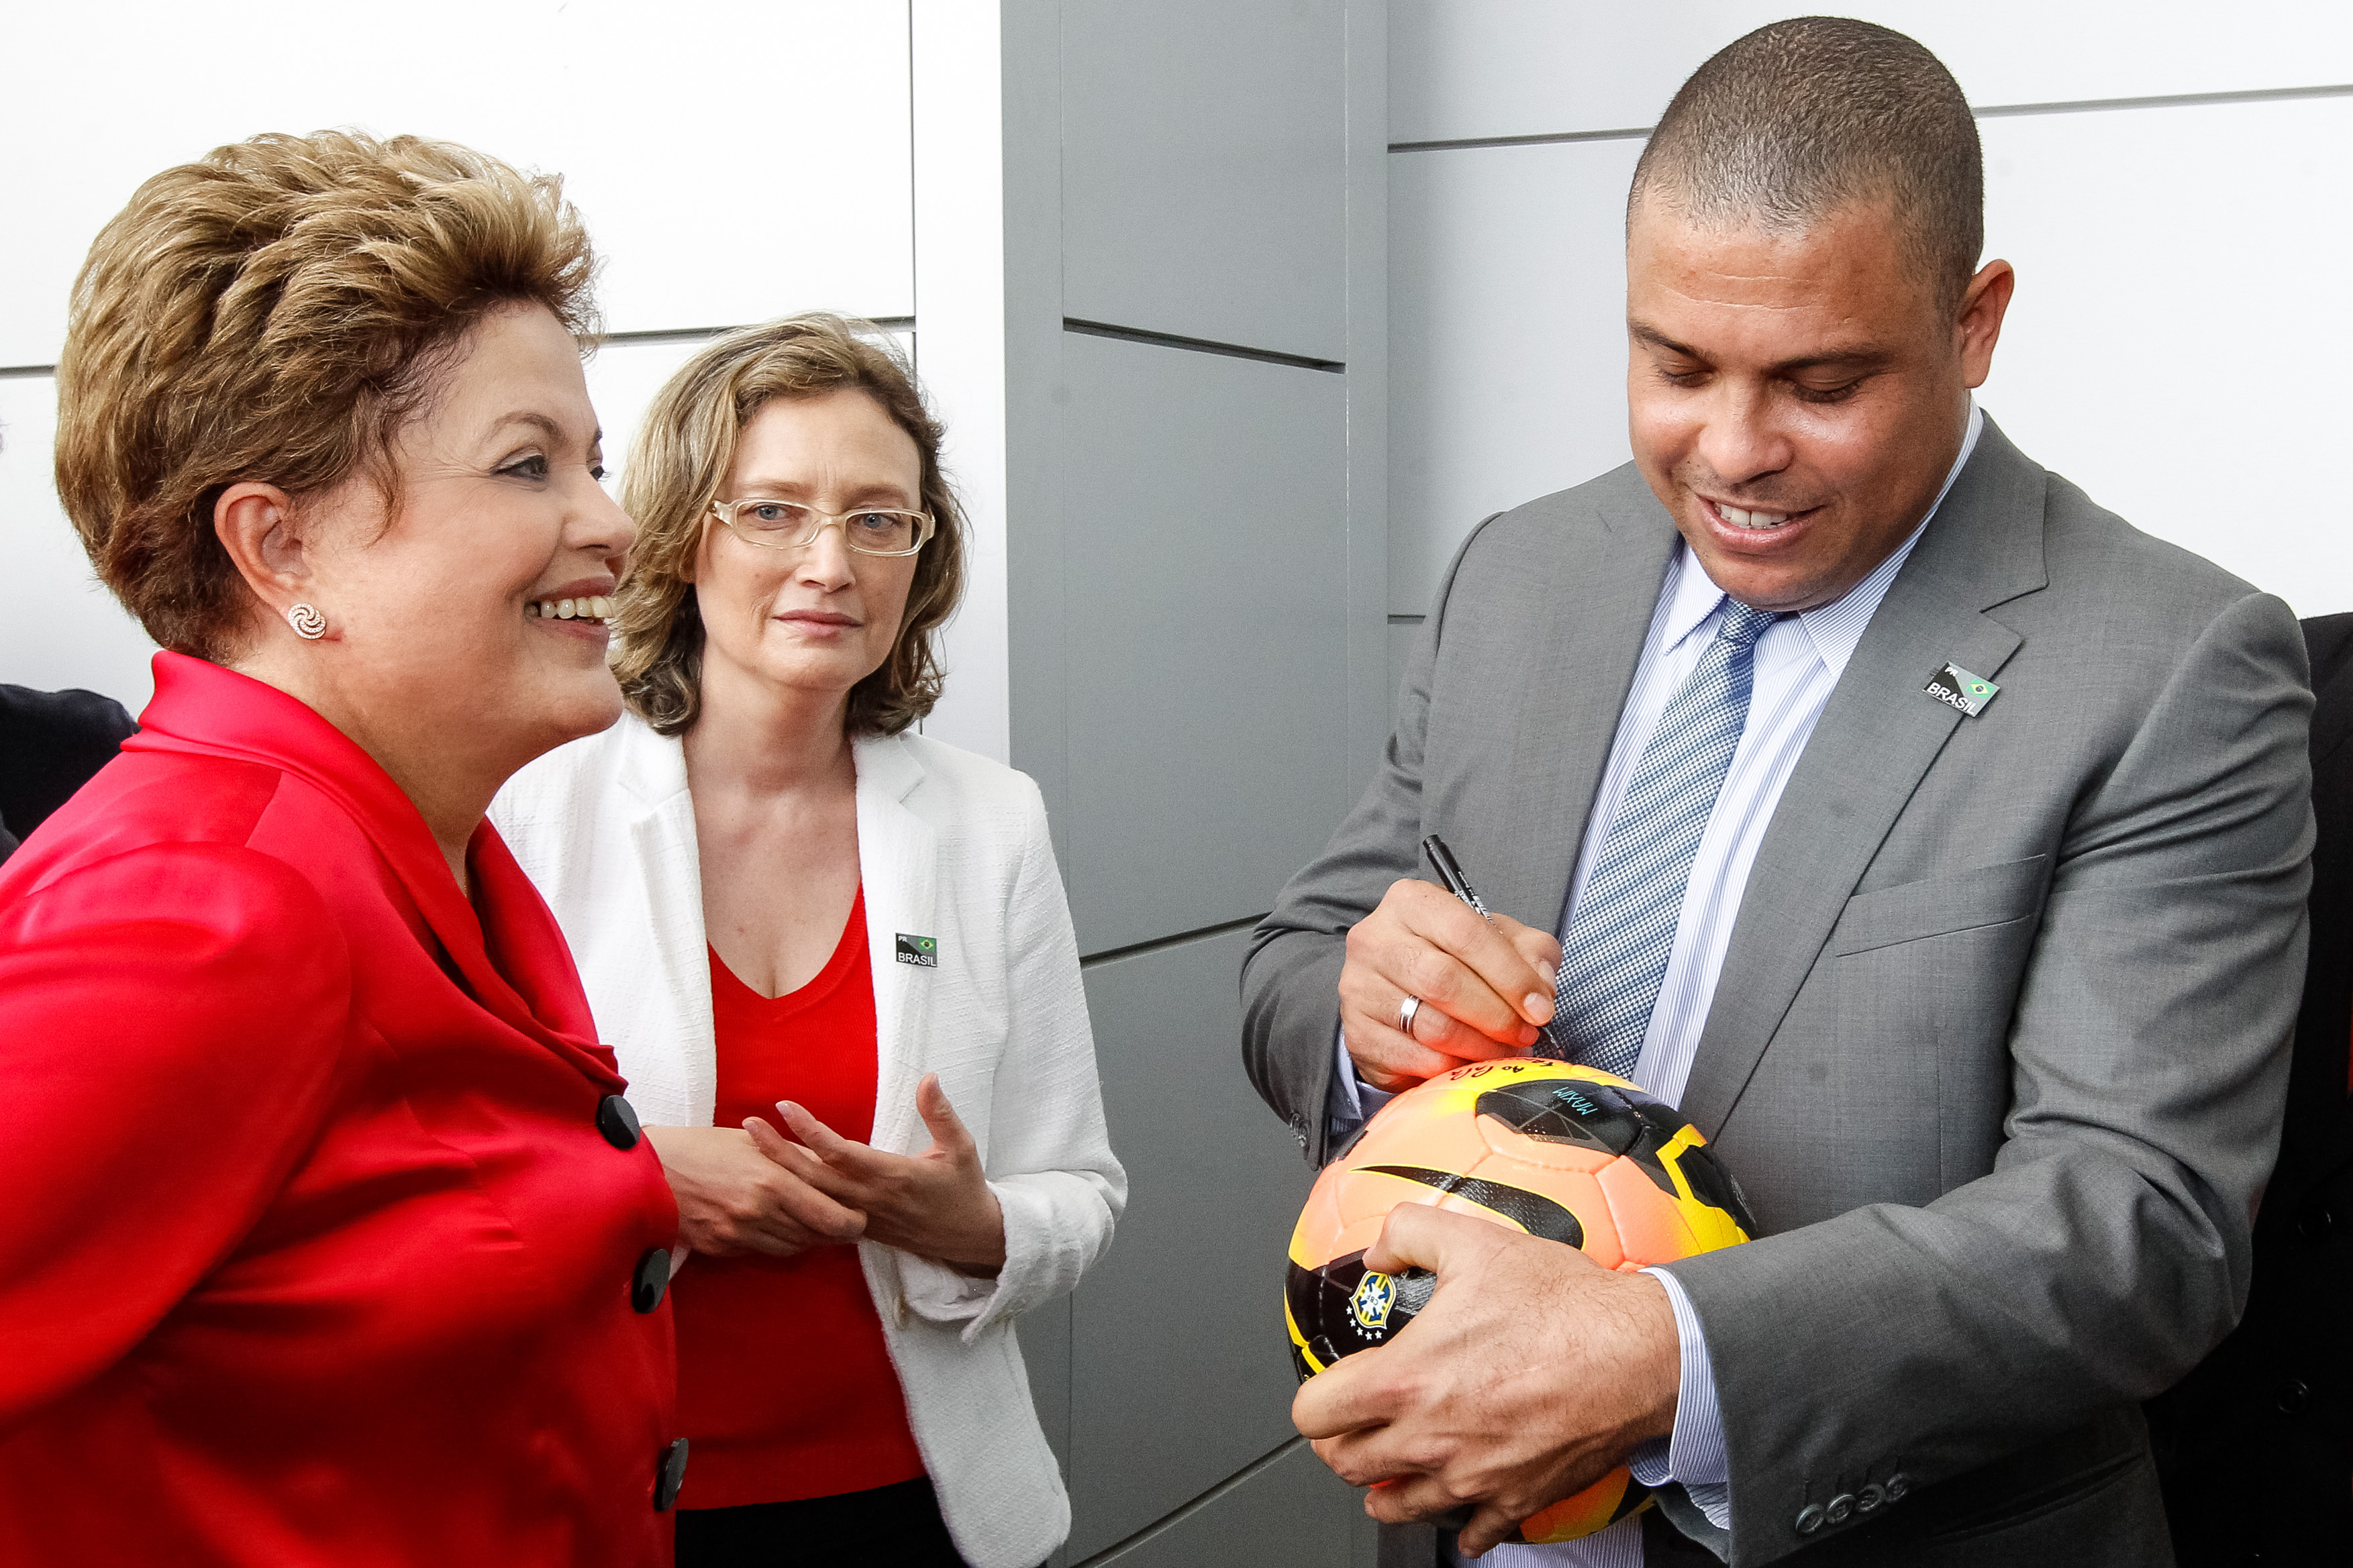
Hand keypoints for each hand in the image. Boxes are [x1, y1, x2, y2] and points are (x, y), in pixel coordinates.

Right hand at [644, 1124, 867, 1257]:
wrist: (646, 1169)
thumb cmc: (702, 1147)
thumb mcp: (753, 1143)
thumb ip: (795, 1158)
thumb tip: (831, 1169)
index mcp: (773, 1182)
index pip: (832, 1217)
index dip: (852, 1222)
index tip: (860, 1217)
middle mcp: (759, 1213)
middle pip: (816, 1238)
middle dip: (833, 1232)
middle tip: (844, 1223)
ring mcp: (737, 1235)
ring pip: (791, 1248)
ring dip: (805, 1237)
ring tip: (810, 1220)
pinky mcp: (719, 1249)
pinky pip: (761, 1251)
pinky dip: (773, 1240)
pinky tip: (772, 1224)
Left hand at [746, 1074, 1006, 1274]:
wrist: (967, 1239)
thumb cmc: (964, 1188)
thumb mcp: (962, 1148)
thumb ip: (941, 1113)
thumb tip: (929, 1076)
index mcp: (894, 1176)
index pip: (841, 1152)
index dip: (810, 1130)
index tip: (784, 1107)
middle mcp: (870, 1199)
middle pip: (814, 1176)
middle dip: (778, 1151)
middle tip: (748, 1125)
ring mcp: (861, 1217)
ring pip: (810, 1196)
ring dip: (780, 1172)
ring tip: (751, 1147)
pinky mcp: (857, 1228)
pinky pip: (818, 1213)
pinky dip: (793, 1197)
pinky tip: (772, 1181)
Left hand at [1292, 1206, 1680, 1557]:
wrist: (1638, 1354)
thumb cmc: (1563, 1306)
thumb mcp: (1473, 1240)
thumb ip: (1407, 1233)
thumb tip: (1378, 1252)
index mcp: (1405, 1381)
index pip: (1314, 1415)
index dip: (1315, 1399)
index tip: (1330, 1389)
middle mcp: (1429, 1439)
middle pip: (1346, 1466)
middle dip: (1342, 1443)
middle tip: (1356, 1424)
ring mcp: (1471, 1477)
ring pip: (1396, 1507)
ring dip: (1385, 1486)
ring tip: (1393, 1464)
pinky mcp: (1515, 1499)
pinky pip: (1471, 1536)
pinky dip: (1460, 1520)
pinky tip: (1462, 1496)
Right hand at [1339, 879, 1563, 1089]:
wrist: (1397, 987)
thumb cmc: (1454, 958)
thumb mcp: (1499, 940)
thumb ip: (1530, 953)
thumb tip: (1540, 988)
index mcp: (1411, 902)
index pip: (1466, 933)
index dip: (1510, 975)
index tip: (1540, 1007)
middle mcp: (1375, 938)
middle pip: (1444, 981)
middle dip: (1496, 1015)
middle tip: (1524, 1034)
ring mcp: (1359, 986)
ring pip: (1430, 1025)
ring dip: (1478, 1046)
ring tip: (1503, 1050)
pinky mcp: (1356, 1032)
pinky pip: (1413, 1059)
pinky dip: (1450, 1068)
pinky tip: (1468, 1063)